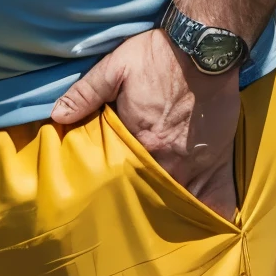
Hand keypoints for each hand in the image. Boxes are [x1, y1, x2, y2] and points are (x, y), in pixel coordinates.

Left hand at [51, 28, 241, 218]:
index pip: (119, 173)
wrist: (204, 47)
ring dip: (170, 210)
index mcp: (138, 138)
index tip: (105, 193)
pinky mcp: (217, 160)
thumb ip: (85, 93)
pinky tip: (206, 228)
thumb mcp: (114, 66)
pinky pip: (218, 198)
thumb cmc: (158, 55)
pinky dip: (212, 213)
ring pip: (179, 200)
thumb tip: (57, 114)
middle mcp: (166, 157)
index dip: (112, 183)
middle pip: (149, 192)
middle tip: (129, 213)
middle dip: (140, 202)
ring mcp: (194, 162)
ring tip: (160, 225)